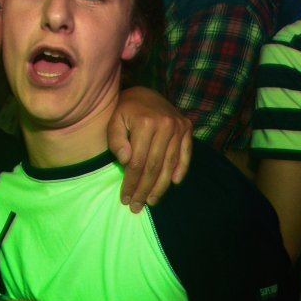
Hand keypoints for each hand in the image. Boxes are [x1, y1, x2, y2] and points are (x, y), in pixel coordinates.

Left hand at [109, 86, 192, 212]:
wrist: (143, 93)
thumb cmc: (124, 111)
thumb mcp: (114, 121)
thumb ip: (116, 141)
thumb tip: (127, 161)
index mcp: (146, 124)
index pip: (137, 162)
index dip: (131, 183)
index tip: (125, 198)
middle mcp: (166, 125)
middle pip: (154, 166)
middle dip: (145, 190)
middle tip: (137, 207)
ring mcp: (179, 127)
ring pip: (170, 164)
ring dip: (161, 186)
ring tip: (152, 201)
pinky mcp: (187, 128)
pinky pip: (186, 154)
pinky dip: (181, 170)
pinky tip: (173, 183)